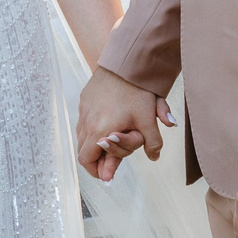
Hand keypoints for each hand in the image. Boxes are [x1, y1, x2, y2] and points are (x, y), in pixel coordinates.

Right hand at [74, 66, 163, 181]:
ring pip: (82, 136)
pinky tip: (107, 123)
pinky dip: (92, 129)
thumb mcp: (148, 119)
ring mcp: (83, 110)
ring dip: (94, 143)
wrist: (125, 62)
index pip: (87, 160)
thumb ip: (153, 142)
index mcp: (100, 131)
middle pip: (83, 151)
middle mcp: (87, 122)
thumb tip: (154, 157)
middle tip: (110, 161)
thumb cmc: (136, 91)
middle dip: (97, 159)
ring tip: (111, 141)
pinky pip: (83, 121)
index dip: (96, 171)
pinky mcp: (84, 99)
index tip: (107, 174)